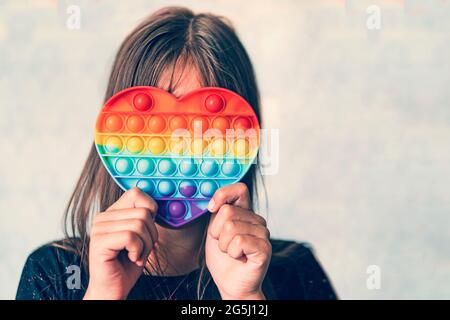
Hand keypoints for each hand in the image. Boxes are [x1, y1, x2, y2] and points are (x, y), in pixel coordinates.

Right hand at [83, 188, 158, 299]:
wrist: (113, 288)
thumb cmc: (128, 264)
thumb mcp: (141, 235)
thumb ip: (144, 217)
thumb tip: (156, 205)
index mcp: (112, 212)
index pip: (136, 193)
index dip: (150, 209)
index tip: (149, 229)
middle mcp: (103, 217)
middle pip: (143, 212)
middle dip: (151, 234)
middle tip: (142, 249)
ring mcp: (98, 229)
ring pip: (139, 224)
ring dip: (145, 245)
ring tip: (137, 255)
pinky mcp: (99, 242)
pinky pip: (131, 237)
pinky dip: (138, 251)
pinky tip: (132, 258)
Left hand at [205, 183, 271, 299]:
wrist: (230, 283)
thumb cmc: (223, 258)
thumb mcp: (214, 230)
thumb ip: (216, 212)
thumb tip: (213, 201)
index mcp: (246, 212)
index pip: (239, 189)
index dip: (222, 195)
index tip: (211, 208)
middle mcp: (257, 220)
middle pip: (227, 211)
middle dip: (217, 232)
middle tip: (224, 244)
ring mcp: (263, 233)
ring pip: (230, 227)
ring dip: (224, 245)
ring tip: (232, 252)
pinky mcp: (264, 248)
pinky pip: (239, 241)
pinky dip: (232, 252)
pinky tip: (239, 258)